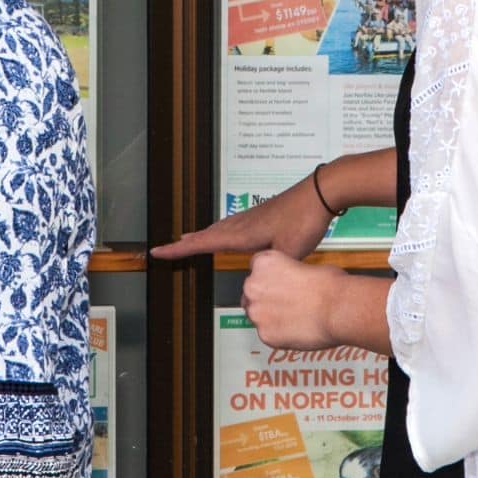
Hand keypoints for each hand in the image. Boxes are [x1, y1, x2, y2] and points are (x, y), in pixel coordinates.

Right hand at [151, 171, 333, 262]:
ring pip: (219, 228)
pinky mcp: (262, 214)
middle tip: (168, 249)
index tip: (157, 251)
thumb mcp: (287, 253)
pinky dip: (220, 231)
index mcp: (242, 234)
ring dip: (202, 236)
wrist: (319, 193)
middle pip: (206, 234)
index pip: (202, 244)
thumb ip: (268, 269)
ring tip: (189, 240)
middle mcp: (241, 223)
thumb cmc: (304, 221)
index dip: (178, 250)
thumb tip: (252, 284)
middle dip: (186, 244)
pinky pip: (232, 224)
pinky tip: (227, 234)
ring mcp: (251, 216)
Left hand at [241, 250, 349, 350]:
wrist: (339, 308)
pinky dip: (278, 334)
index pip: (255, 270)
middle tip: (286, 304)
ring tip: (294, 318)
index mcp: (263, 263)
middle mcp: (254, 285)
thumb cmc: (330, 286)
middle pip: (251, 293)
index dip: (269, 279)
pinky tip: (295, 330)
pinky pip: (267, 334)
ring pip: (257, 316)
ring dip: (270, 317)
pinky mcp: (264, 334)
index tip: (276, 285)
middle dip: (266, 299)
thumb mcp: (307, 266)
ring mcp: (257, 311)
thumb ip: (289, 274)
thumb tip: (291, 282)